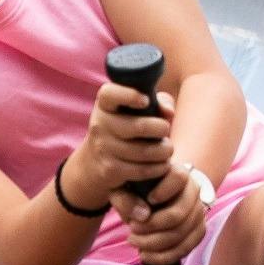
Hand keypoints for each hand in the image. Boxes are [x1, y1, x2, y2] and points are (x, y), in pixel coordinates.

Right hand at [59, 77, 175, 212]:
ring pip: (143, 151)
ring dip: (163, 151)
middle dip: (161, 129)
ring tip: (168, 149)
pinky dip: (158, 168)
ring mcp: (103, 148)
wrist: (94, 161)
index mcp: (105, 104)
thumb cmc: (125, 126)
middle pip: (138, 126)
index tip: (146, 101)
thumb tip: (169, 113)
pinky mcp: (110, 169)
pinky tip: (162, 164)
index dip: (128, 95)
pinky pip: (141, 170)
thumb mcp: (137, 110)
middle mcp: (100, 124)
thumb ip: (157, 103)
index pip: (110, 94)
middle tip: (166, 130)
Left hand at [116, 160, 213, 264]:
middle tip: (131, 229)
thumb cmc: (134, 190)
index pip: (179, 178)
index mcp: (177, 173)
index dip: (163, 191)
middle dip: (152, 227)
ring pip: (181, 234)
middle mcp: (193, 191)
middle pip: (179, 215)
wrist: (149, 197)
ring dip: (154, 244)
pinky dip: (164, 256)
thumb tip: (143, 216)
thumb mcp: (122, 189)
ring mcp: (198, 212)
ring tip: (134, 241)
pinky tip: (145, 254)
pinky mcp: (198, 230)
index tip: (148, 200)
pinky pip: (186, 248)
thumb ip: (125, 199)